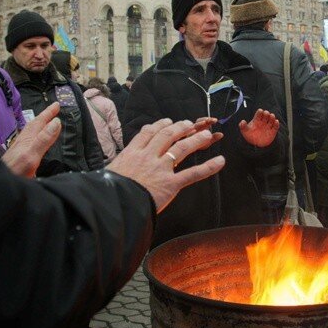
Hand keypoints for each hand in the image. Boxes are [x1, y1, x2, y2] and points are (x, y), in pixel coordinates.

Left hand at [2, 102, 60, 176]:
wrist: (0, 185)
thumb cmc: (14, 173)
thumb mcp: (31, 156)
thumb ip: (43, 140)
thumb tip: (56, 122)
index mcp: (27, 140)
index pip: (39, 122)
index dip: (48, 113)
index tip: (56, 105)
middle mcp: (23, 142)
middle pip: (35, 125)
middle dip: (45, 116)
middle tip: (54, 108)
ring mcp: (20, 149)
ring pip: (31, 132)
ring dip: (40, 124)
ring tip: (47, 120)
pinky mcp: (19, 157)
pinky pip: (30, 140)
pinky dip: (36, 135)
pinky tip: (36, 140)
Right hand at [107, 119, 224, 211]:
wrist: (112, 205)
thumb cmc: (107, 192)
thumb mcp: (109, 173)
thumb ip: (118, 168)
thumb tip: (115, 172)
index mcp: (132, 153)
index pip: (147, 133)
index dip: (159, 126)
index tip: (166, 122)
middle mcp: (148, 157)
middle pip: (166, 135)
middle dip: (179, 127)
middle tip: (188, 124)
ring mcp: (161, 169)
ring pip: (181, 148)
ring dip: (196, 139)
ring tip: (207, 135)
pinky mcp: (171, 184)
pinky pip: (193, 173)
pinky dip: (209, 167)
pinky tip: (220, 161)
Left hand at [238, 109, 279, 147]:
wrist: (255, 145)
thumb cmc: (249, 136)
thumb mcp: (244, 131)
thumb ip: (242, 126)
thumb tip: (242, 121)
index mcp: (257, 120)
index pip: (259, 113)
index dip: (260, 111)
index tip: (260, 111)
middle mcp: (263, 122)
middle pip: (266, 115)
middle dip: (266, 113)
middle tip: (266, 114)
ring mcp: (268, 126)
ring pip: (271, 119)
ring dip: (272, 117)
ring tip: (271, 116)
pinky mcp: (272, 131)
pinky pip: (276, 126)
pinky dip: (276, 124)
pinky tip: (276, 121)